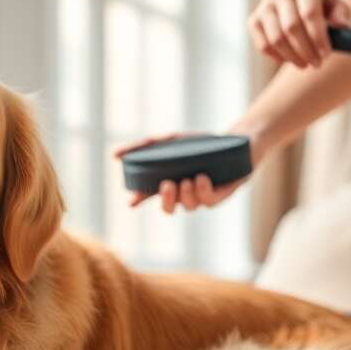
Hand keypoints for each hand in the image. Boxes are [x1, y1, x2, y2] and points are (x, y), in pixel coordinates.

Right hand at [113, 133, 247, 213]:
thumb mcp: (169, 140)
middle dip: (167, 200)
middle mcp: (185, 193)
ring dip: (186, 194)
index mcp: (170, 183)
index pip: (151, 196)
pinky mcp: (221, 195)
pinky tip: (201, 178)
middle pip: (170, 209)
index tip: (132, 201)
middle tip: (167, 185)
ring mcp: (203, 196)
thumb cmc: (200, 144)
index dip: (140, 200)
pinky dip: (202, 190)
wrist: (236, 140)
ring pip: (190, 206)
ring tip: (188, 179)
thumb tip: (114, 154)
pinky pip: (209, 201)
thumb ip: (143, 147)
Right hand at [249, 0, 350, 68]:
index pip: (309, 13)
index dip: (318, 37)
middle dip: (306, 50)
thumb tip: (341, 25)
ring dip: (292, 57)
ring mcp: (265, 4)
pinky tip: (289, 60)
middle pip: (291, 27)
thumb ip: (341, 14)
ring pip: (276, 38)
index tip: (326, 55)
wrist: (300, 4)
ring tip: (305, 65)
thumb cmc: (322, 8)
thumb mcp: (337, 7)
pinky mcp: (254, 19)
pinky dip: (276, 56)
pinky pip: (263, 44)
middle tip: (317, 64)